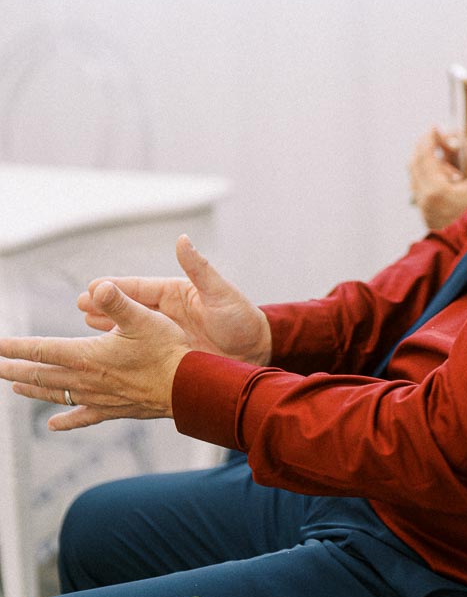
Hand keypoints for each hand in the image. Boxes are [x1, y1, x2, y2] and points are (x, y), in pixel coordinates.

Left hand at [0, 282, 190, 430]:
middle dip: (14, 369)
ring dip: (33, 388)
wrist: (188, 387)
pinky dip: (65, 420)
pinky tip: (53, 425)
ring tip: (15, 385)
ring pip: (56, 394)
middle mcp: (87, 380)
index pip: (42, 350)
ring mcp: (98, 398)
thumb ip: (118, 302)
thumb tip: (99, 286)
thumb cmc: (168, 350)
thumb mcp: (143, 318)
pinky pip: (82, 417)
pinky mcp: (113, 409)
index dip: (15, 346)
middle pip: (41, 374)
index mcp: (88, 356)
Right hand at [77, 234, 271, 366]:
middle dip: (104, 305)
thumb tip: (182, 239)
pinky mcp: (168, 357)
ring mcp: (166, 336)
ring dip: (108, 328)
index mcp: (177, 293)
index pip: (139, 288)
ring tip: (84, 327)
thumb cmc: (243, 319)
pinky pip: (141, 354)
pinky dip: (123, 353)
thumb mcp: (220, 293)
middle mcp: (167, 313)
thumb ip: (200, 269)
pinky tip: (105, 357)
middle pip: (129, 308)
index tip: (92, 287)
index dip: (115, 288)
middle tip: (79, 304)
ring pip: (130, 330)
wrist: (257, 352)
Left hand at [408, 127, 466, 229]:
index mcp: (436, 190)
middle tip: (437, 134)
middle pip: (416, 160)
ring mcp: (420, 202)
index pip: (425, 155)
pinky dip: (424, 170)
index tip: (435, 126)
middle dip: (425, 144)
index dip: (429, 138)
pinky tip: (440, 171)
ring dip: (425, 157)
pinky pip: (416, 181)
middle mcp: (423, 196)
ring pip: (414, 171)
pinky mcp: (421, 207)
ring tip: (443, 155)